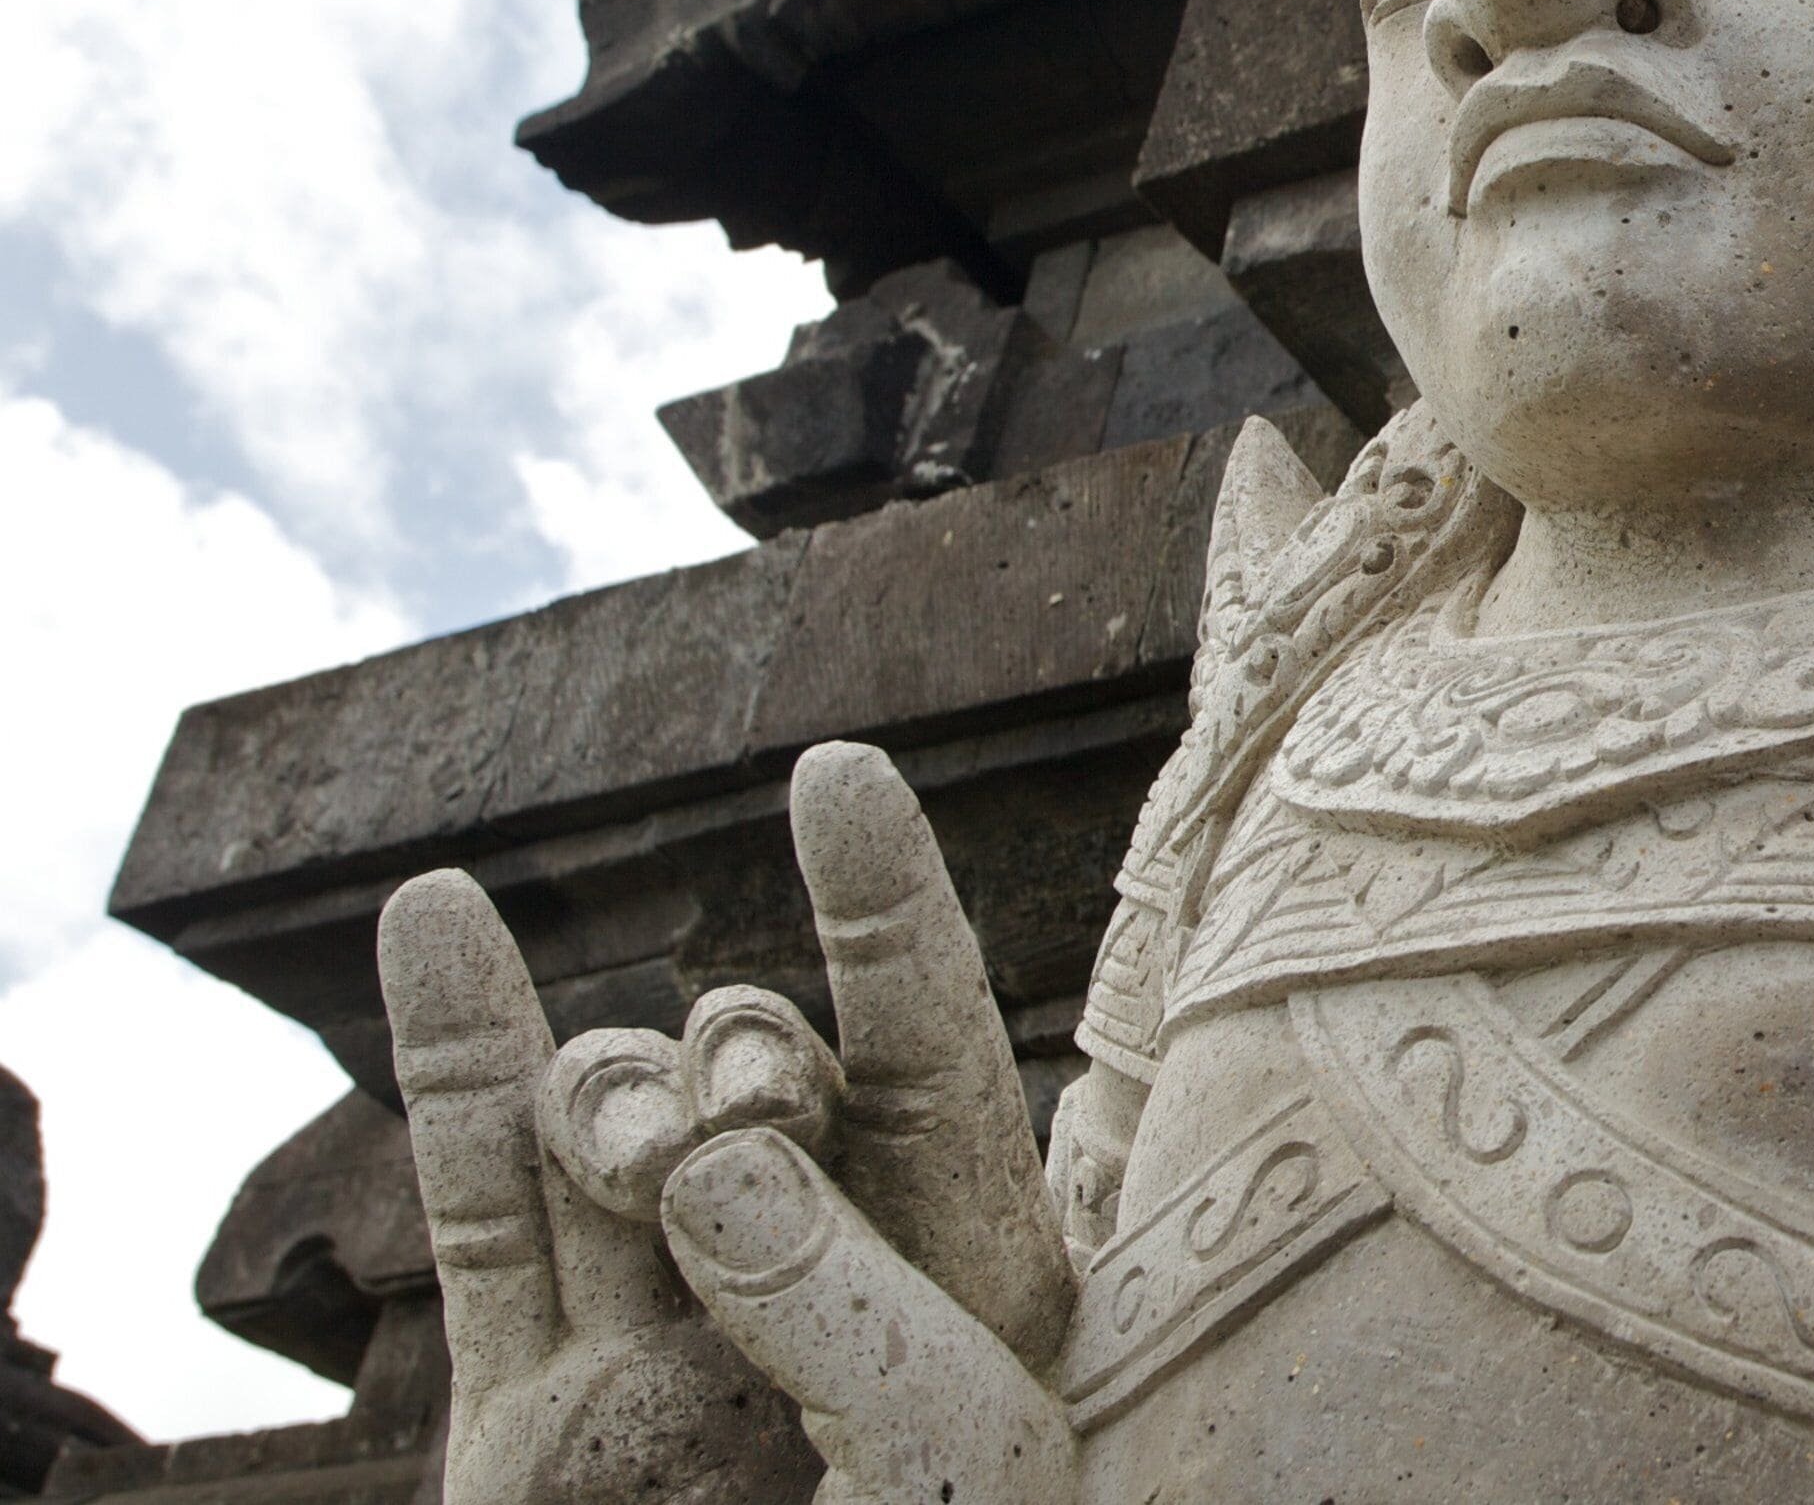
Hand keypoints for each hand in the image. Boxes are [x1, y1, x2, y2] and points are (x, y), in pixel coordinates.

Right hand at [381, 744, 1082, 1504]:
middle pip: (776, 1085)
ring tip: (634, 1150)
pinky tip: (441, 909)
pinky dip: (454, 1058)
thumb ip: (845, 1306)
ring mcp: (664, 1349)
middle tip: (719, 1139)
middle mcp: (821, 1296)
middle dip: (747, 1051)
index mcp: (976, 1296)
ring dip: (614, 1081)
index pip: (935, 1057)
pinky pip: (485, 1211)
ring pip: (622, 1129)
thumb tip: (722, 1156)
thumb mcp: (948, 1451)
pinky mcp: (528, 1418)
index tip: (836, 772)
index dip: (890, 913)